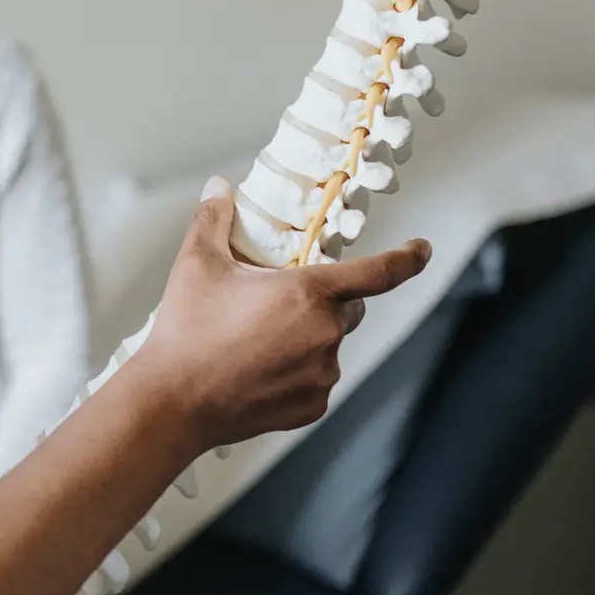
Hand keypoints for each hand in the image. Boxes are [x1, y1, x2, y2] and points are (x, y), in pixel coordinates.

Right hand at [133, 177, 430, 455]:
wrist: (173, 402)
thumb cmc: (186, 332)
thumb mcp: (197, 265)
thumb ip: (214, 219)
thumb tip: (218, 188)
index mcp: (309, 293)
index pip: (379, 272)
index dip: (407, 258)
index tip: (421, 250)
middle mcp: (326, 334)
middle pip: (347, 308)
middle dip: (323, 302)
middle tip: (275, 303)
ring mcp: (322, 375)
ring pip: (329, 346)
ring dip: (307, 338)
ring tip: (255, 342)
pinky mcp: (312, 407)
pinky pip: (315, 381)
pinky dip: (296, 373)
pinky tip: (257, 371)